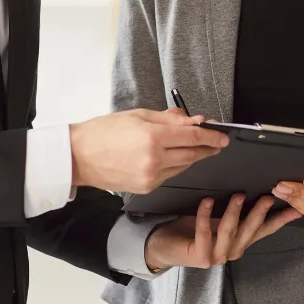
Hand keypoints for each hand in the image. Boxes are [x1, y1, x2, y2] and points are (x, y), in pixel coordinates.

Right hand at [69, 109, 227, 194]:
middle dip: (207, 148)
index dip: (211, 136)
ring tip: (199, 148)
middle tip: (217, 143)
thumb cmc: (104, 132)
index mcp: (153, 137)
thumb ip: (169, 119)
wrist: (80, 156)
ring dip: (193, 157)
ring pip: (183, 167)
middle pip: (192, 154)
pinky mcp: (147, 188)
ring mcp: (151, 176)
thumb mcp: (138, 115)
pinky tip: (176, 159)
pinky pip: (170, 176)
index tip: (222, 136)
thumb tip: (193, 120)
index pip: (192, 136)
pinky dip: (176, 166)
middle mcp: (154, 159)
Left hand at [144, 194, 301, 268]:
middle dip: (261, 213)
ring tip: (239, 195)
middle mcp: (231, 251)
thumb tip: (251, 187)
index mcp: (239, 241)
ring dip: (235, 213)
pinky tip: (207, 200)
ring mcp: (216, 256)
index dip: (281, 220)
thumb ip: (234, 210)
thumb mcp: (217, 218)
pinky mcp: (200, 256)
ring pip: (230, 232)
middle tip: (268, 196)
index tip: (296, 208)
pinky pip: (204, 233)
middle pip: (251, 231)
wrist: (163, 246)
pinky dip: (205, 215)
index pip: (265, 230)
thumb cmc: (190, 229)